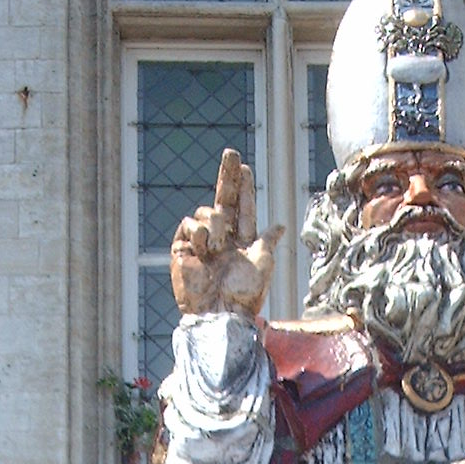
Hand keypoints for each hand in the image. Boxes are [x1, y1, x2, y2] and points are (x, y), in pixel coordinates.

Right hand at [170, 148, 282, 318]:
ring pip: (207, 212)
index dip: (244, 188)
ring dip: (215, 224)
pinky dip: (199, 233)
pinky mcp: (183, 248)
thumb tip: (281, 225)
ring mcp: (202, 242)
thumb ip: (267, 240)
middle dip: (228, 175)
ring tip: (218, 247)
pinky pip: (189, 224)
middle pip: (224, 199)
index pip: (243, 207)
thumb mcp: (263, 262)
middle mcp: (223, 238)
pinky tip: (203, 249)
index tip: (244, 167)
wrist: (220, 311)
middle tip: (231, 153)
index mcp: (243, 241)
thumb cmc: (245, 292)